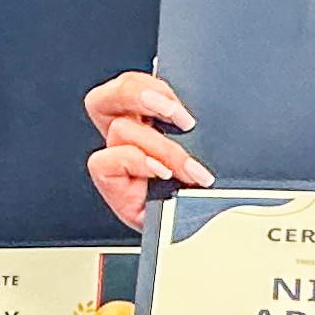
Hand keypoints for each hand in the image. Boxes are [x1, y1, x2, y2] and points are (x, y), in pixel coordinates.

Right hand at [85, 70, 211, 231]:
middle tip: (179, 117)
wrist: (197, 230)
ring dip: (161, 147)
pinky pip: (106, 160)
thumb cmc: (202, 192)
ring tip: (189, 168)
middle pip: (110, 94)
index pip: (133, 83)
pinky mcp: (109, 180)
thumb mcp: (208, 151)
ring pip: (121, 129)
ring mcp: (116, 156)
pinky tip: (163, 174)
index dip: (152, 84)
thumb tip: (205, 98)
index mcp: (147, 116)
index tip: (186, 108)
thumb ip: (201, 123)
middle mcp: (127, 132)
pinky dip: (138, 162)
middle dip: (140, 95)